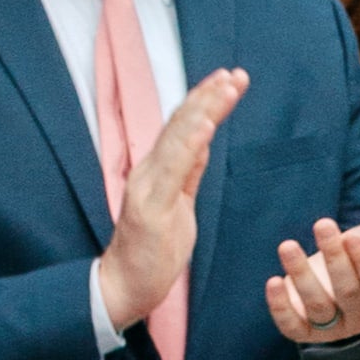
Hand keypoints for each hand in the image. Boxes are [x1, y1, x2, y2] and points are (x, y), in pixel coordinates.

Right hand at [98, 55, 248, 339]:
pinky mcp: (150, 208)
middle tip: (235, 73)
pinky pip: (174, 171)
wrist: (124, 286)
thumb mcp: (179, 203)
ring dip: (203, 110)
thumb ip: (188, 172)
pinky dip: (190, 144)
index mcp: (155, 170)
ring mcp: (147, 188)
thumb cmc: (152, 248)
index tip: (228, 79)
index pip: (180, 127)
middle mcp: (148, 172)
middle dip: (208, 97)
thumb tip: (202, 141)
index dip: (203, 101)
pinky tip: (206, 125)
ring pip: (177, 139)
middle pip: (179, 125)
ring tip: (226, 87)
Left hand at [263, 192, 359, 357]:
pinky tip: (273, 281)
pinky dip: (280, 309)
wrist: (350, 275)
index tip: (354, 239)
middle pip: (348, 292)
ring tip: (288, 245)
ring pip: (319, 307)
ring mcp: (334, 325)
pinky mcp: (307, 329)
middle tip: (323, 224)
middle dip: (334, 259)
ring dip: (302, 276)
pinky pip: (293, 327)